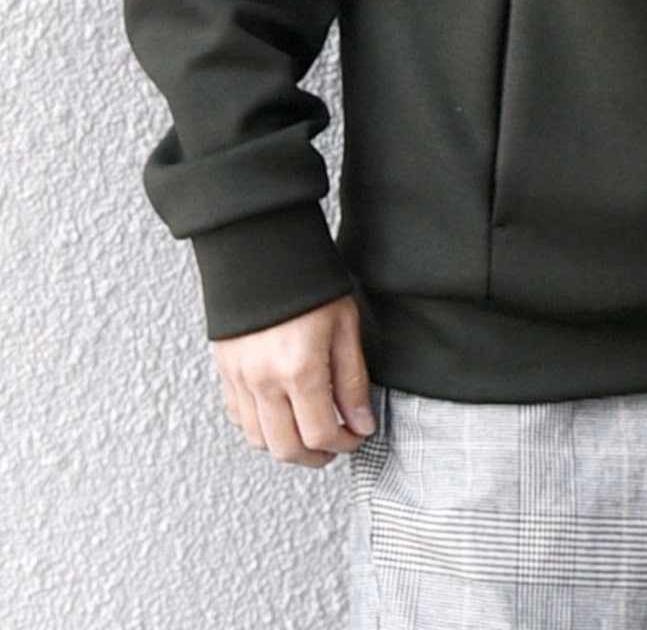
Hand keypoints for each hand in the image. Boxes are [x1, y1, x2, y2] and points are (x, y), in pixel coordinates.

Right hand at [210, 294, 376, 468]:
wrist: (262, 251)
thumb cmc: (307, 282)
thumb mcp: (345, 326)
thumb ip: (353, 380)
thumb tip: (361, 422)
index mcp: (299, 369)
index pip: (322, 433)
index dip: (345, 443)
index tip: (357, 435)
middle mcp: (264, 380)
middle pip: (287, 449)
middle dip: (316, 456)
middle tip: (335, 443)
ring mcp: (239, 378)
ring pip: (259, 440)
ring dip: (287, 446)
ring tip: (310, 431)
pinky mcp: (224, 370)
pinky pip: (238, 417)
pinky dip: (260, 427)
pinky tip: (281, 414)